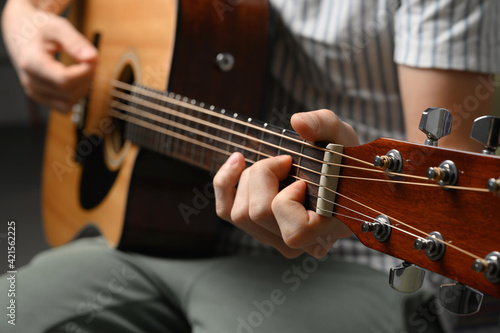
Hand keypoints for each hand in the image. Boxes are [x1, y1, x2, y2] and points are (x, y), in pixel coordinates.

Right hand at [2, 0, 97, 111]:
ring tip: (80, 66)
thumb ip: (75, 41)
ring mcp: (34, 91)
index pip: (64, 80)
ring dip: (82, 87)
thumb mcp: (58, 26)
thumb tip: (92, 58)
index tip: (93, 58)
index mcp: (31, 62)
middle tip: (89, 59)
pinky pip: (65, 106)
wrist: (22, 33)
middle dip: (86, 77)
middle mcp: (30, 81)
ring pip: (69, 102)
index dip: (85, 72)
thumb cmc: (40, 28)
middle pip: (69, 91)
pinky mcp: (40, 98)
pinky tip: (75, 78)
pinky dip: (75, 94)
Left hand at [213, 109, 358, 257]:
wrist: (334, 171)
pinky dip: (225, 182)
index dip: (287, 200)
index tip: (301, 179)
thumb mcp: (341, 136)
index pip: (295, 231)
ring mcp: (276, 239)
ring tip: (271, 164)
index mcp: (327, 229)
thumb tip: (298, 122)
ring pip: (239, 215)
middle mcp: (301, 243)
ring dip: (248, 178)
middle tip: (285, 160)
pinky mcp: (257, 229)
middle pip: (258, 214)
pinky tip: (238, 161)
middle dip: (263, 175)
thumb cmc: (341, 159)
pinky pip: (225, 211)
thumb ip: (325, 125)